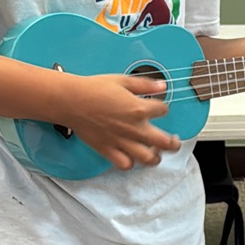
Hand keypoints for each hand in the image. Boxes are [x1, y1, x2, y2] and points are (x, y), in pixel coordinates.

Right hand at [63, 73, 179, 171]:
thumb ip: (144, 84)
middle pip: (165, 142)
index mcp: (139, 108)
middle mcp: (134, 128)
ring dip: (156, 157)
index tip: (159, 108)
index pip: (163, 111)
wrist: (70, 100)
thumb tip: (162, 86)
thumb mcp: (122, 80)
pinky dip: (131, 163)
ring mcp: (122, 141)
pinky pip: (125, 164)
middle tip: (174, 141)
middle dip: (174, 143)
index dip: (163, 108)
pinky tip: (132, 157)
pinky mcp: (108, 150)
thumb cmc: (92, 89)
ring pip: (148, 158)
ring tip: (156, 153)